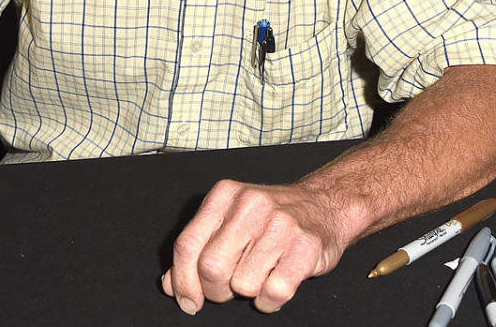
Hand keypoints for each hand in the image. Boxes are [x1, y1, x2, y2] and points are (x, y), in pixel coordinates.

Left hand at [161, 178, 347, 313]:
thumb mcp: (229, 220)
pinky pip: (273, 293)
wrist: (324, 204)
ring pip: (243, 285)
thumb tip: (171, 285)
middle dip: (216, 290)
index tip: (187, 300)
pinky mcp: (305, 247)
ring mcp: (279, 224)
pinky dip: (270, 301)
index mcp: (225, 195)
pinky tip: (275, 283)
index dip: (183, 280)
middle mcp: (250, 205)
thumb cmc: (270, 218)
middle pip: (211, 268)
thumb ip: (199, 247)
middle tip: (229, 288)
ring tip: (261, 273)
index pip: (188, 244)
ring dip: (249, 292)